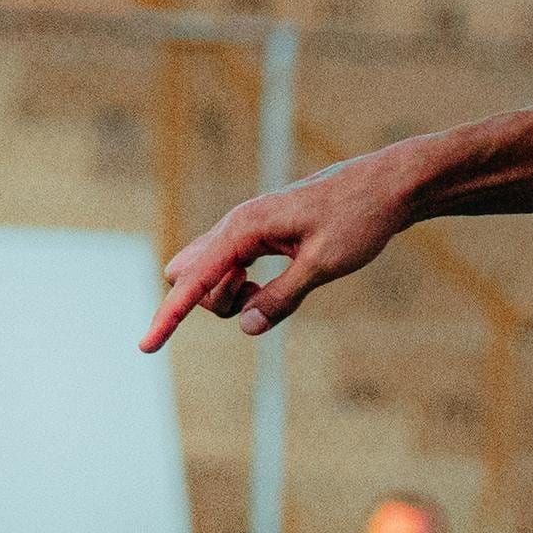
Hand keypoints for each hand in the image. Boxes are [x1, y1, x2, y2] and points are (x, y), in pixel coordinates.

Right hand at [144, 151, 419, 348]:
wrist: (387, 185)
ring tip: (277, 288)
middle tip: (263, 296)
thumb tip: (246, 328)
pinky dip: (243, 285)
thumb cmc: (359, 220)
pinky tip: (272, 284)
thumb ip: (283, 297)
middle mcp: (236, 224)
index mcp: (244, 228)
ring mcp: (245, 228)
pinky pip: (228, 266)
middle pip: (189, 277)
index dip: (169, 316)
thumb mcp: (325, 264)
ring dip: (230, 294)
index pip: (193, 280)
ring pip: (207, 272)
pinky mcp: (259, 234)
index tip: (145, 347)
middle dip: (214, 301)